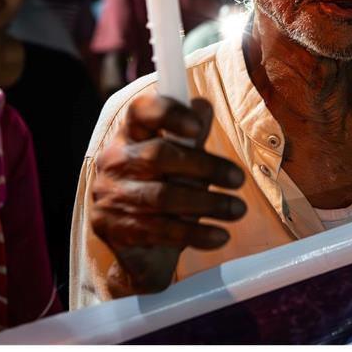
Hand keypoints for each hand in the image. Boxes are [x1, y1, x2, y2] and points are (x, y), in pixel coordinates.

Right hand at [90, 94, 246, 295]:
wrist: (134, 244)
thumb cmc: (162, 187)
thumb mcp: (178, 160)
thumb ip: (190, 137)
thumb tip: (202, 106)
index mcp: (130, 134)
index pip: (141, 111)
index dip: (169, 114)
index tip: (198, 127)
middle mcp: (116, 161)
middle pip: (159, 156)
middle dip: (205, 167)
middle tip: (239, 179)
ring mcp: (113, 196)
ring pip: (162, 196)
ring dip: (207, 203)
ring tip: (237, 209)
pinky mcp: (118, 229)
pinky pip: (162, 230)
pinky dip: (196, 233)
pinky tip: (220, 235)